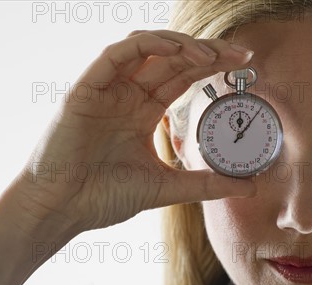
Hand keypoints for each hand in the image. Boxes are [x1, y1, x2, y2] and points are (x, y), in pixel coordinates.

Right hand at [16, 29, 256, 233]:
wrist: (62, 210)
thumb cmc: (102, 198)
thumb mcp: (164, 188)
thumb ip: (205, 183)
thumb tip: (249, 186)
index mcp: (142, 114)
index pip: (182, 78)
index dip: (212, 67)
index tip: (244, 65)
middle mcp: (126, 97)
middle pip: (170, 59)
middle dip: (206, 52)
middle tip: (239, 54)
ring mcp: (106, 91)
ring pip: (145, 49)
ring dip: (179, 45)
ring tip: (209, 55)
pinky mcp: (86, 90)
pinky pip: (116, 55)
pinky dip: (145, 46)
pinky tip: (175, 50)